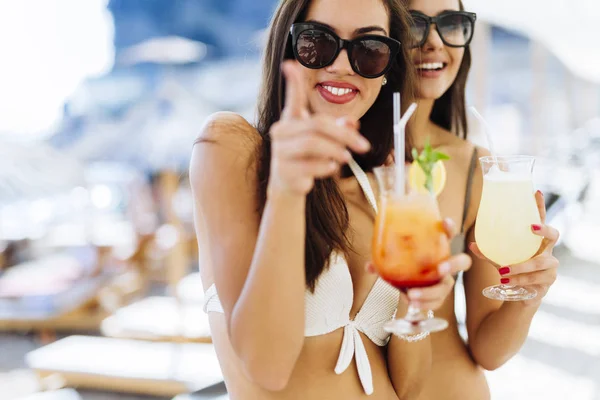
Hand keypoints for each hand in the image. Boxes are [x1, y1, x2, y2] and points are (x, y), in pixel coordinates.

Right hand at [267, 61, 370, 195]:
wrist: (289, 185)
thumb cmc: (307, 157)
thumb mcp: (324, 140)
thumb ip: (338, 129)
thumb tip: (353, 123)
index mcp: (291, 120)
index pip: (292, 99)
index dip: (293, 82)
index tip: (290, 64)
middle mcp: (281, 132)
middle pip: (316, 126)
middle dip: (344, 135)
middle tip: (364, 145)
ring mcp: (280, 152)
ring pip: (312, 144)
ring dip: (336, 150)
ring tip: (346, 157)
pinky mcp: (285, 172)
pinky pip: (311, 166)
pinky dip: (326, 167)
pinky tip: (330, 168)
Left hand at [366, 218, 472, 309]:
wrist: (408, 282)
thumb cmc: (405, 263)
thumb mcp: (394, 257)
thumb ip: (383, 260)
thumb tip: (369, 265)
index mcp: (437, 246)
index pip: (448, 233)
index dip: (449, 227)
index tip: (443, 222)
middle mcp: (445, 262)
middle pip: (462, 262)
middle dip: (453, 264)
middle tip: (439, 269)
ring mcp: (445, 280)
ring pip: (447, 286)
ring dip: (431, 292)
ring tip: (412, 295)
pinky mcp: (439, 295)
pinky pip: (437, 301)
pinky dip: (424, 303)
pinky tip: (411, 303)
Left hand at [469, 190, 559, 303]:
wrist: (521, 297)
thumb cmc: (512, 272)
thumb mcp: (498, 260)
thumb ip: (487, 252)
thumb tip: (470, 244)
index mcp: (536, 242)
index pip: (541, 220)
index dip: (540, 207)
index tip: (536, 193)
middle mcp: (547, 251)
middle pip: (554, 235)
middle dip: (544, 230)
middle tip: (530, 228)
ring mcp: (550, 267)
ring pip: (541, 263)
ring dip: (521, 266)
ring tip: (503, 271)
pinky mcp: (548, 282)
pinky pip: (536, 280)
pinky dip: (519, 280)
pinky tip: (506, 281)